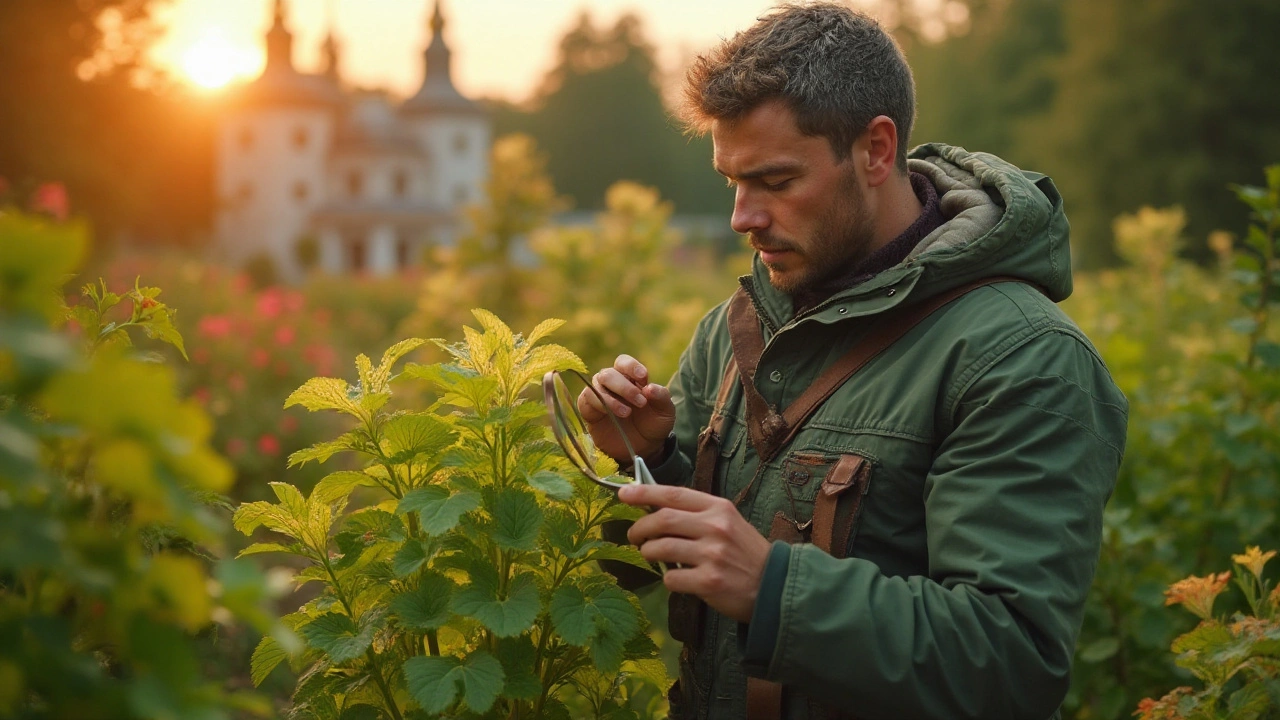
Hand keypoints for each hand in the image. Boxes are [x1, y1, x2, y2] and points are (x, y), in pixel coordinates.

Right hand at [579, 355, 674, 464]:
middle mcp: (612, 384)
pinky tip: (611, 414)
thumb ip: (662, 397)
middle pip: (609, 373)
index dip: (631, 367)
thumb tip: (649, 387)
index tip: (643, 377)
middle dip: (624, 386)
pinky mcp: (589, 410)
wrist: (642, 449)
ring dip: (611, 397)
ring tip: (627, 413)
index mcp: (631, 378)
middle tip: (640, 402)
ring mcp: (599, 396)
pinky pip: (586, 399)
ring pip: (596, 384)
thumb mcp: (665, 412)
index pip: (624, 362)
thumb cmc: (653, 425)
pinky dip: (598, 403)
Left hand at [618, 483, 770, 622]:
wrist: (774, 586)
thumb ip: (697, 515)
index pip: (674, 494)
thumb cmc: (745, 553)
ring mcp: (712, 555)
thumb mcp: (728, 523)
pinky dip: (668, 579)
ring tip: (651, 556)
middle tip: (634, 536)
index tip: (623, 493)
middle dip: (640, 528)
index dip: (644, 492)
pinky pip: (671, 578)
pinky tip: (678, 580)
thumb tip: (655, 510)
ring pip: (660, 549)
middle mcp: (715, 528)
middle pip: (662, 520)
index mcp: (719, 508)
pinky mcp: (709, 582)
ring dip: (648, 553)